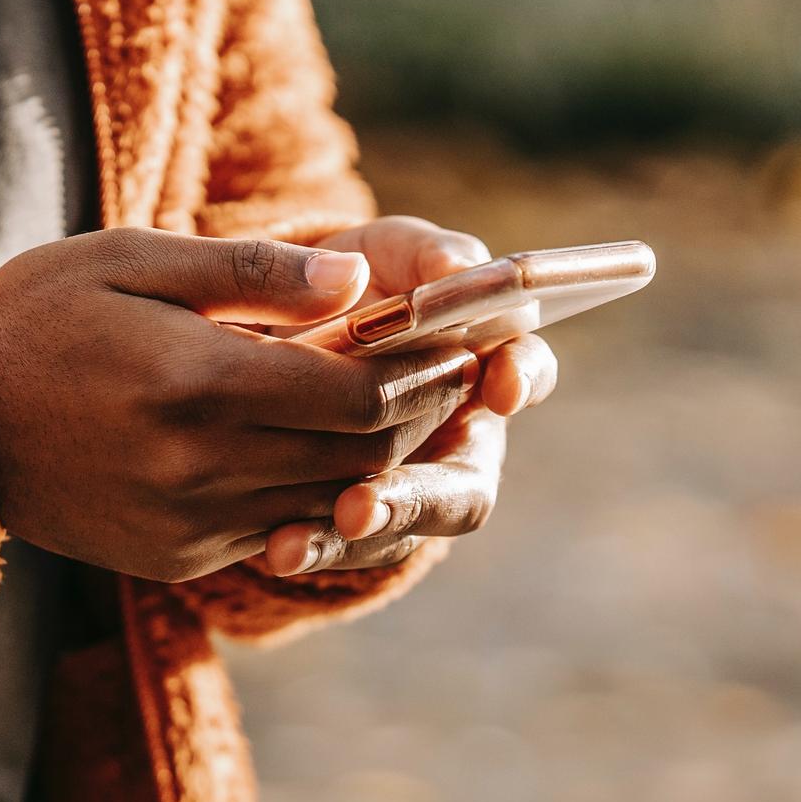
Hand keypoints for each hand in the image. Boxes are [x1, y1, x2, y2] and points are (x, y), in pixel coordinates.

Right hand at [0, 229, 481, 582]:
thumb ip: (256, 270)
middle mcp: (203, 468)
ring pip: (336, 501)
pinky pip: (286, 531)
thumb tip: (362, 281)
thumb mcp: (138, 259)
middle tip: (461, 371)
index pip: (364, 393)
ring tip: (412, 408)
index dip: (428, 369)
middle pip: (365, 453)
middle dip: (426, 414)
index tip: (461, 336)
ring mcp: (193, 525)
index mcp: (201, 384)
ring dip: (386, 461)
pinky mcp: (181, 558)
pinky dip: (325, 493)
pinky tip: (334, 449)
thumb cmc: (43, 315)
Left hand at [249, 216, 562, 576]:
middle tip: (363, 505)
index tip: (500, 385)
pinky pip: (348, 547)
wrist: (274, 324)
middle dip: (416, 498)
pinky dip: (313, 547)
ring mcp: (412, 482)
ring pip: (407, 528)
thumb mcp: (385, 251)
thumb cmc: (353, 279)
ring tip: (298, 541)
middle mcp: (460, 435)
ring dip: (360, 535)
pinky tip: (276, 550)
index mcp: (485, 360)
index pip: (526, 371)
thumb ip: (426, 254)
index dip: (522, 377)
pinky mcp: (359, 516)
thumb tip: (458, 268)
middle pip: (465, 486)